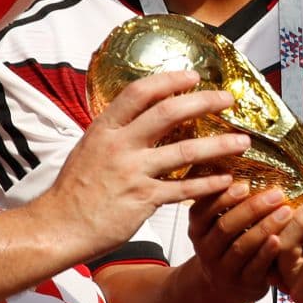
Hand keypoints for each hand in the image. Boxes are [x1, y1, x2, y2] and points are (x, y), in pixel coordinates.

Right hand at [46, 70, 250, 253]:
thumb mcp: (89, 147)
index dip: (169, 81)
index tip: (193, 76)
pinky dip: (207, 185)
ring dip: (218, 145)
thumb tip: (141, 113)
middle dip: (202, 102)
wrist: (60, 226)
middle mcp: (120, 145)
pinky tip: (225, 180)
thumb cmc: (75, 188)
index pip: (140, 92)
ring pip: (184, 151)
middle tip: (227, 99)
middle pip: (168, 114)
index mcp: (105, 128)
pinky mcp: (143, 200)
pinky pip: (183, 190)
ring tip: (241, 141)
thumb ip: (117, 131)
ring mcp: (132, 172)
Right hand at [187, 183, 292, 302]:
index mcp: (197, 228)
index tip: (244, 183)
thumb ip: (223, 200)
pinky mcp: (243, 284)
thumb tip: (238, 159)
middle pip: (226, 227)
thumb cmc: (225, 244)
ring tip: (286, 211)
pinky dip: (267, 253)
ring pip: (242, 246)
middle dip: (252, 208)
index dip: (224, 196)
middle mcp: (206, 249)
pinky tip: (280, 239)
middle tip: (276, 194)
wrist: (222, 286)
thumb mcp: (214, 223)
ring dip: (265, 227)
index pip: (204, 210)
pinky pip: (255, 267)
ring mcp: (223, 269)